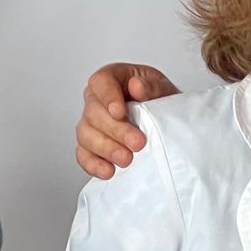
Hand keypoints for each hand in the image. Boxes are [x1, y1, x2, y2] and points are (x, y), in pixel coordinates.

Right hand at [76, 62, 179, 179]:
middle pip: (94, 113)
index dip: (108, 97)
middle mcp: (97, 100)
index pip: (101, 82)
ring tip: (127, 159)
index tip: (120, 113)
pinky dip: (94, 164)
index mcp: (112, 79)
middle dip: (116, 130)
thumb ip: (151, 86)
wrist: (167, 118)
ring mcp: (92, 123)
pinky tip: (108, 171)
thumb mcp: (162, 87)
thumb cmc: (160, 98)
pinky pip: (84, 154)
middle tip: (137, 142)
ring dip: (106, 149)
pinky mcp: (92, 145)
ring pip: (86, 135)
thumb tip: (137, 86)